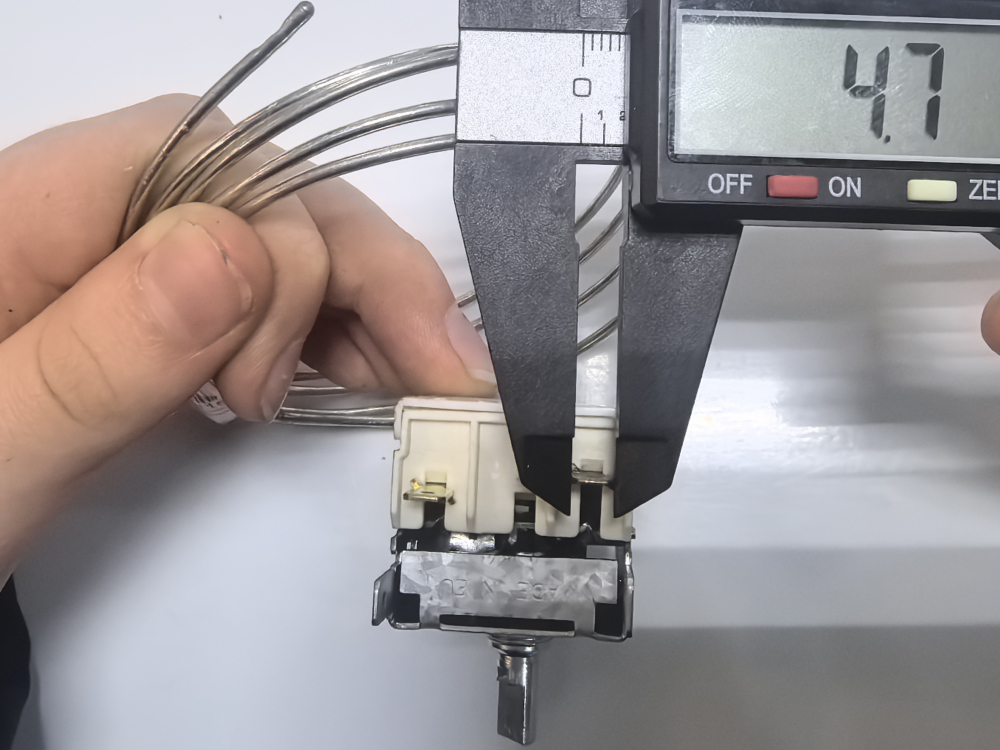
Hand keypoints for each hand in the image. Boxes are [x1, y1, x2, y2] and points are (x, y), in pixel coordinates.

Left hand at [0, 96, 494, 578]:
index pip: (209, 165)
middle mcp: (95, 218)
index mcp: (34, 211)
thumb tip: (233, 255)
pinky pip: (270, 294)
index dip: (294, 250)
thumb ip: (101, 354)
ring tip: (420, 382)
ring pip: (285, 244)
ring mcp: (134, 264)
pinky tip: (370, 371)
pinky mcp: (162, 312)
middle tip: (441, 373)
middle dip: (362, 282)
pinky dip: (334, 332)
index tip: (306, 372)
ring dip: (368, 308)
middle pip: (267, 198)